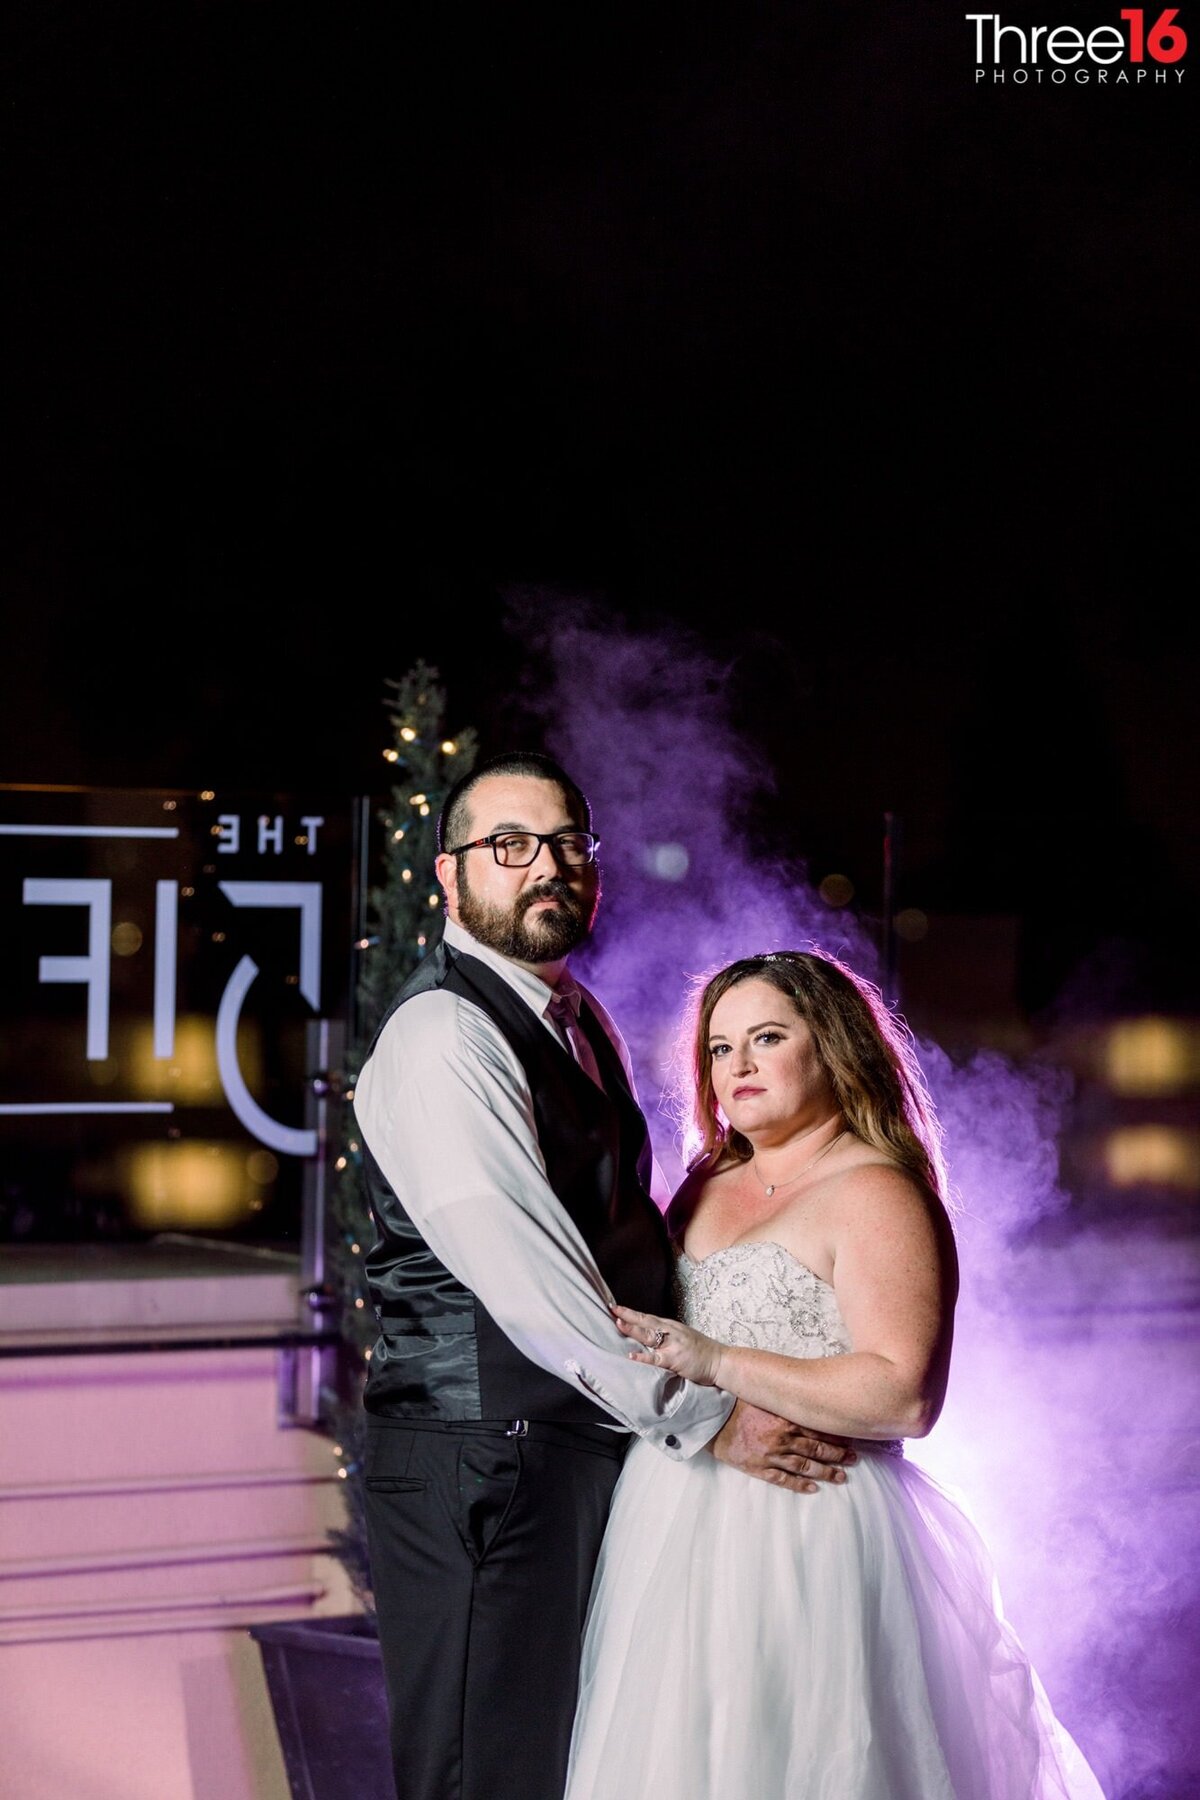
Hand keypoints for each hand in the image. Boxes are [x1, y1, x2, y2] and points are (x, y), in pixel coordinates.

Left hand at [612, 1305, 722, 1385]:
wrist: (720, 1361)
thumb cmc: (701, 1351)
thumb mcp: (683, 1337)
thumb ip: (667, 1336)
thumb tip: (649, 1336)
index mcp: (672, 1327)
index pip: (648, 1317)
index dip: (632, 1313)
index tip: (616, 1307)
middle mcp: (671, 1332)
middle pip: (646, 1321)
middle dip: (628, 1315)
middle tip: (612, 1309)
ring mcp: (673, 1344)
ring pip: (650, 1335)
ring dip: (634, 1329)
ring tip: (619, 1324)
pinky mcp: (675, 1359)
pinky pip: (657, 1358)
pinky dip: (643, 1356)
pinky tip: (632, 1355)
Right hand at [708, 1400, 857, 1494]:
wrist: (710, 1419)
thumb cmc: (734, 1402)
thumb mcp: (761, 1394)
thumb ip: (781, 1396)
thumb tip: (801, 1389)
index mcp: (784, 1418)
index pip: (817, 1428)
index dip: (836, 1434)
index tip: (852, 1438)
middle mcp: (782, 1438)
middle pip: (816, 1448)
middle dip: (838, 1454)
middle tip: (855, 1459)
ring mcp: (771, 1455)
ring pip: (805, 1466)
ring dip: (826, 1472)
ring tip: (842, 1476)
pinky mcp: (759, 1468)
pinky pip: (783, 1480)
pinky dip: (799, 1485)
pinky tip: (813, 1489)